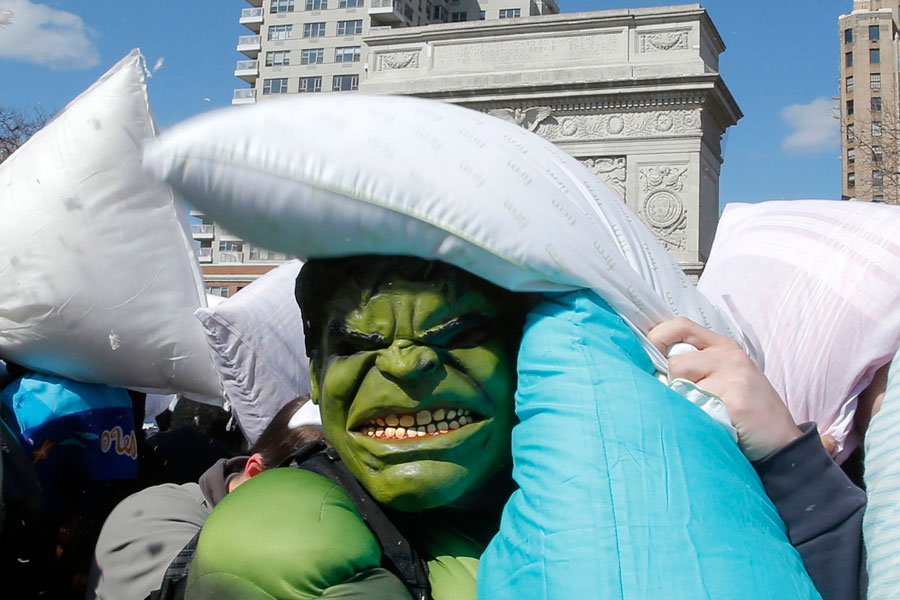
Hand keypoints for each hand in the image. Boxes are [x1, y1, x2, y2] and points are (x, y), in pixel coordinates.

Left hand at [648, 317, 801, 461]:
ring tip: (707, 414)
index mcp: (724, 346)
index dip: (658, 336)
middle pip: (675, 363)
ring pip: (682, 387)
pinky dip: (698, 421)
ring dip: (686, 405)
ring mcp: (734, 377)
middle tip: (693, 403)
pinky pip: (696, 408)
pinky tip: (716, 426)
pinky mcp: (735, 400)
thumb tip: (652, 365)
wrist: (783, 441)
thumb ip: (698, 365)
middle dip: (673, 386)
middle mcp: (729, 356)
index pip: (681, 326)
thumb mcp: (726, 376)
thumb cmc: (746, 410)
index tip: (647, 354)